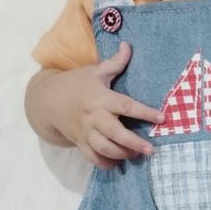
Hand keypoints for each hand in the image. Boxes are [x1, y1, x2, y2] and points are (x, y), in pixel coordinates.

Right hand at [47, 43, 164, 168]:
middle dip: (134, 143)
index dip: (144, 112)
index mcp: (101, 98)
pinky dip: (105, 163)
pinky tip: (117, 163)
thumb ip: (115, 63)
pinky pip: (92, 158)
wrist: (48, 100)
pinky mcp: (80, 142)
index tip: (162, 117)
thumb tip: (129, 46)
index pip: (126, 106)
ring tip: (136, 155)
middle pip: (115, 133)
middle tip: (151, 149)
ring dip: (122, 154)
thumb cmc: (77, 84)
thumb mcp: (95, 71)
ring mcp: (86, 132)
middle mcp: (94, 117)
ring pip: (104, 148)